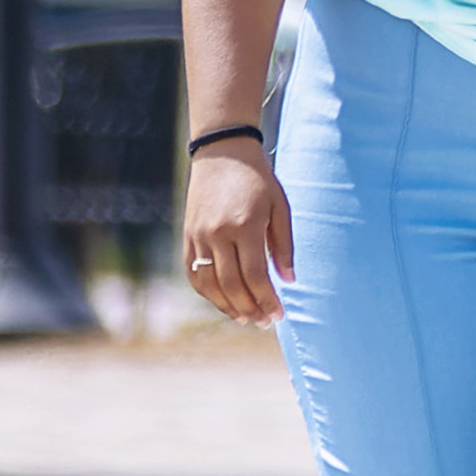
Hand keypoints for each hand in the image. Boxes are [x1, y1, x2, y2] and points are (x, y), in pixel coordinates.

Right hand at [178, 141, 290, 324]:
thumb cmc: (258, 179)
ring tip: (246, 318)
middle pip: (232, 285)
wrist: (222, 152)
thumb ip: (284, 246)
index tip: (279, 315)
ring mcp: (198, 236)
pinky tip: (223, 301)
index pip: (254, 276)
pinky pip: (193, 273)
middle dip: (250, 309)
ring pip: (209, 284)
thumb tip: (288, 281)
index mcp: (244, 226)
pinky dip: (207, 292)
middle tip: (264, 322)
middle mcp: (217, 234)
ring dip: (228, 306)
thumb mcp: (279, 207)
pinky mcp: (187, 236)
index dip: (267, 300)